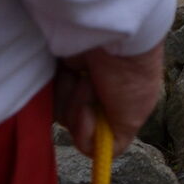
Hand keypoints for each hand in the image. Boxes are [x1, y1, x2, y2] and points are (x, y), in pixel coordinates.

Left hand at [53, 42, 164, 157]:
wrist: (116, 35)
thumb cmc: (130, 76)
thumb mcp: (133, 117)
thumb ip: (115, 142)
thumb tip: (95, 148)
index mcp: (118, 103)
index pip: (94, 132)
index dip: (89, 132)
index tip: (91, 116)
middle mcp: (97, 91)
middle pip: (75, 122)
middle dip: (80, 111)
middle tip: (89, 88)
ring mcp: (77, 79)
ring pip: (60, 110)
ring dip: (71, 97)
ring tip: (83, 77)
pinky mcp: (61, 66)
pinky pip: (49, 93)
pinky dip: (58, 86)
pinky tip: (70, 70)